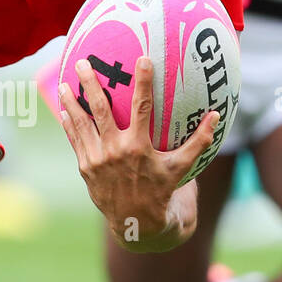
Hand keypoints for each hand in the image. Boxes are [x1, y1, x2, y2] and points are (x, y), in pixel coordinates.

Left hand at [59, 56, 218, 252]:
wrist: (135, 221)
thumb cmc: (161, 190)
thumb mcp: (181, 167)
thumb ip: (199, 141)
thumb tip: (217, 116)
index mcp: (139, 147)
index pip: (142, 106)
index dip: (143, 82)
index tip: (142, 60)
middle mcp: (115, 150)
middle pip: (100, 109)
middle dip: (91, 84)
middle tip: (84, 62)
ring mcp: (97, 159)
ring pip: (81, 124)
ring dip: (71, 102)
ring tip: (64, 84)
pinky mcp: (86, 167)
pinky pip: (76, 140)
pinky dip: (69, 124)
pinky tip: (64, 109)